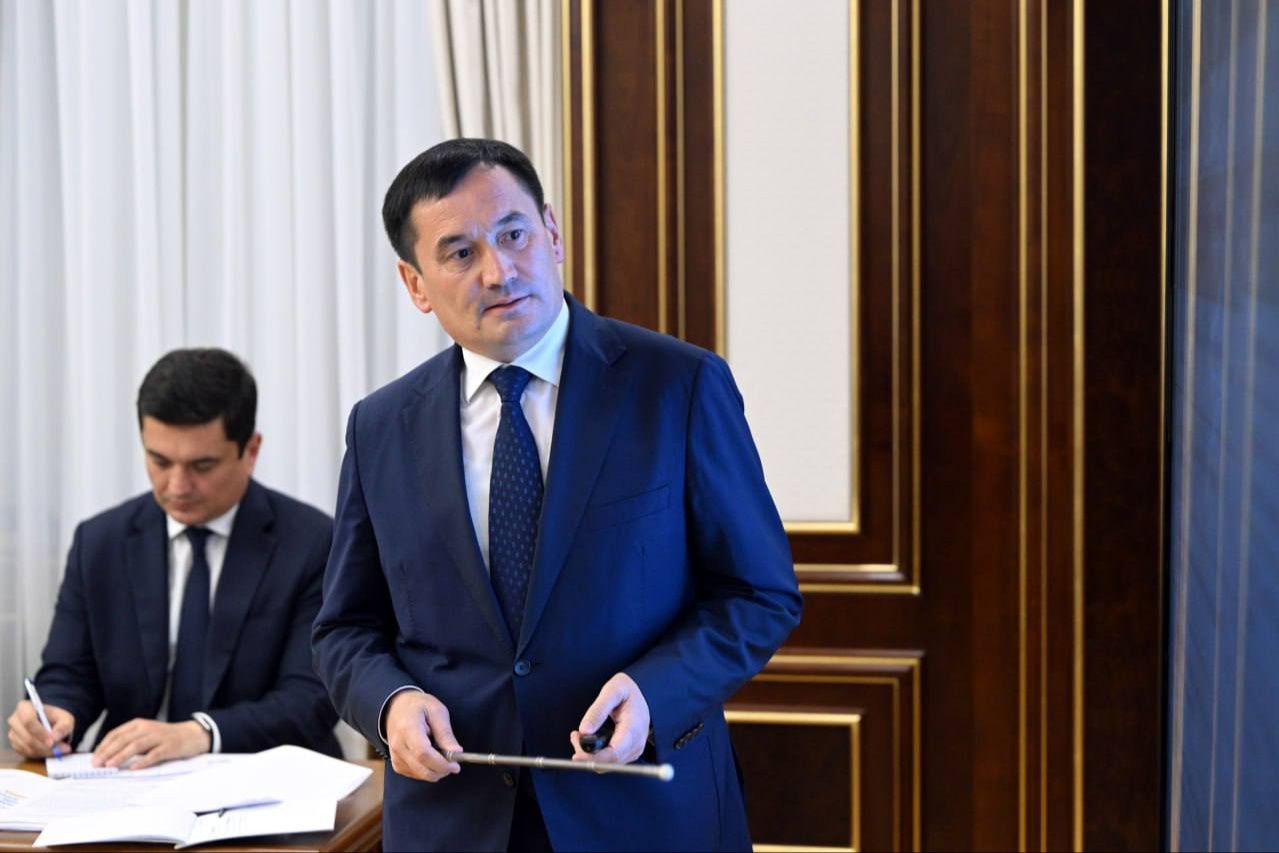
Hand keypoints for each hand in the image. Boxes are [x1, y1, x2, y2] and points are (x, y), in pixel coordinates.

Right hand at [6, 700, 73, 758]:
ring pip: (27, 747)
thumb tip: (55, 738)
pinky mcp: (15, 745)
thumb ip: (63, 727)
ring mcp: (13, 734)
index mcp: (24, 707)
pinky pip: (26, 753)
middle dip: (44, 746)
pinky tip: (50, 751)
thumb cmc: (57, 718)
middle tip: (60, 750)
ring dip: (44, 751)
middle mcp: (15, 720)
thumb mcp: (66, 719)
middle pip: (27, 737)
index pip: (28, 720)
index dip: (40, 732)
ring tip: (59, 750)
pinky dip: (39, 754)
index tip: (52, 742)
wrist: (51, 722)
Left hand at [92, 719, 209, 769]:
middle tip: (97, 764)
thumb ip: (130, 741)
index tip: (94, 758)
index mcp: (139, 724)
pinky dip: (143, 761)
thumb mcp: (146, 734)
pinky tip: (134, 768)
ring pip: (136, 746)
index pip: (116, 734)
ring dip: (121, 756)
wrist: (192, 734)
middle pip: (124, 739)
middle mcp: (147, 728)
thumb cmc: (165, 737)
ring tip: (110, 766)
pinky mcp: (169, 746)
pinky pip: (154, 754)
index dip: (104, 746)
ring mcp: (159, 737)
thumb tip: (107, 756)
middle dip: (108, 752)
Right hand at [385, 691, 462, 782]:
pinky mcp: (396, 763)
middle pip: (421, 769)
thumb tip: (456, 752)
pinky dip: (426, 771)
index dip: (441, 763)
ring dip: (435, 771)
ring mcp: (395, 755)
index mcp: (408, 728)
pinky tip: (431, 759)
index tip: (456, 766)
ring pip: (419, 774)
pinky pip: (414, 774)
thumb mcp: (437, 711)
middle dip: (441, 770)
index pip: (423, 754)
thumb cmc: (418, 706)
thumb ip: (445, 733)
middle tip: (453, 764)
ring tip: (440, 754)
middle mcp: (398, 745)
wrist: (397, 707)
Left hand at [571, 672, 649, 763]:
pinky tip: (590, 739)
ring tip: (580, 735)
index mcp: (634, 728)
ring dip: (590, 754)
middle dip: (587, 754)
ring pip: (607, 764)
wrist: (641, 693)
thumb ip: (598, 710)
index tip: (576, 753)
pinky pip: (609, 760)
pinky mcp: (629, 752)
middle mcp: (637, 743)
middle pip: (608, 762)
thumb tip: (584, 731)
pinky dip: (596, 754)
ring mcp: (634, 750)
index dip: (593, 758)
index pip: (614, 753)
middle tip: (575, 736)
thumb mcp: (612, 691)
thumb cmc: (627, 691)